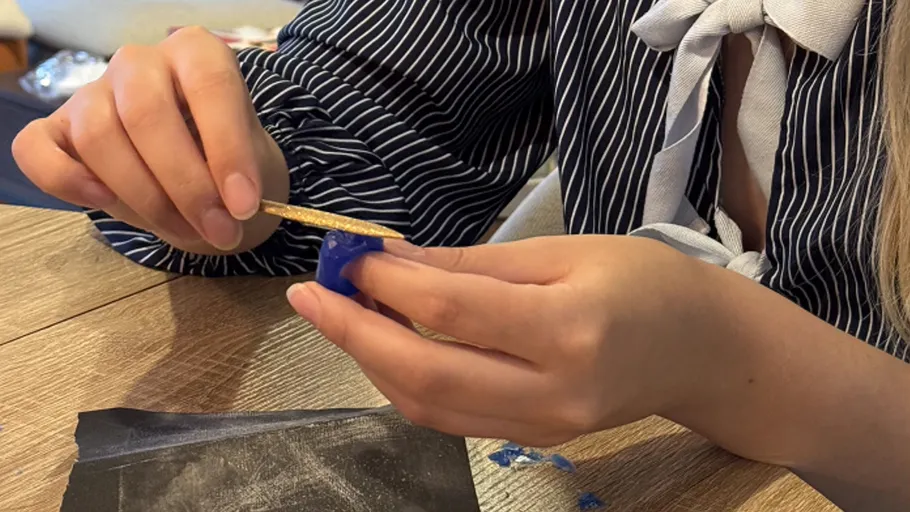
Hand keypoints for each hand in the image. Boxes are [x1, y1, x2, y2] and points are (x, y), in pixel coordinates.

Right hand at [13, 27, 288, 252]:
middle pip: (146, 113)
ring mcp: (92, 93)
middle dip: (187, 185)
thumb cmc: (227, 163)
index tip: (244, 204)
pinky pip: (36, 148)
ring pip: (97, 134)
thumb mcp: (249, 165)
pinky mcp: (54, 130)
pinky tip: (103, 203)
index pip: (210, 84)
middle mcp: (140, 64)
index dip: (228, 148)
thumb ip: (238, 175)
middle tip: (218, 230)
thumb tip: (231, 207)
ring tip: (183, 230)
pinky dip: (65, 179)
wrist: (201, 178)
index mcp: (195, 53)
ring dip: (143, 196)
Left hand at [287, 235, 716, 445]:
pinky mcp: (533, 440)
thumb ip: (473, 263)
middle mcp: (553, 392)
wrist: (700, 350)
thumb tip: (393, 260)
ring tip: (338, 314)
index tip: (347, 256)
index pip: (452, 309)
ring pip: (428, 407)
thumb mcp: (563, 252)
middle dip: (354, 333)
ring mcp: (542, 428)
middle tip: (309, 294)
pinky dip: (407, 383)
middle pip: (426, 373)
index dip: (387, 283)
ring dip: (370, 361)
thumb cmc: (643, 281)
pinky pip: (451, 418)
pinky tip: (386, 345)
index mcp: (570, 329)